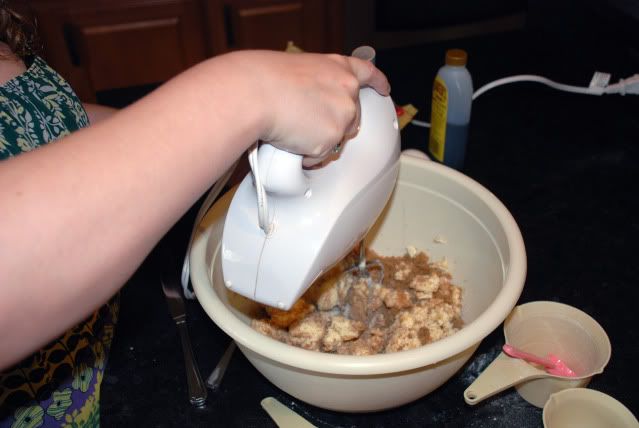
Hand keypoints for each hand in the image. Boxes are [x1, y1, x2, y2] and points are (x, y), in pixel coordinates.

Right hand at [222, 51, 390, 165]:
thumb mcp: (298, 73)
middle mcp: (347, 91)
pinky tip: (290, 139)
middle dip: (333, 126)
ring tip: (292, 128)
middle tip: (306, 124)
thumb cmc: (265, 80)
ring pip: (337, 140)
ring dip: (317, 141)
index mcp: (338, 68)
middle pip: (352, 118)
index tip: (384, 89)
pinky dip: (304, 154)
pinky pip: (320, 156)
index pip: (367, 73)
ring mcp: (343, 116)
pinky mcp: (332, 140)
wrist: (255, 93)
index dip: (378, 83)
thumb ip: (315, 87)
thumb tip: (312, 108)